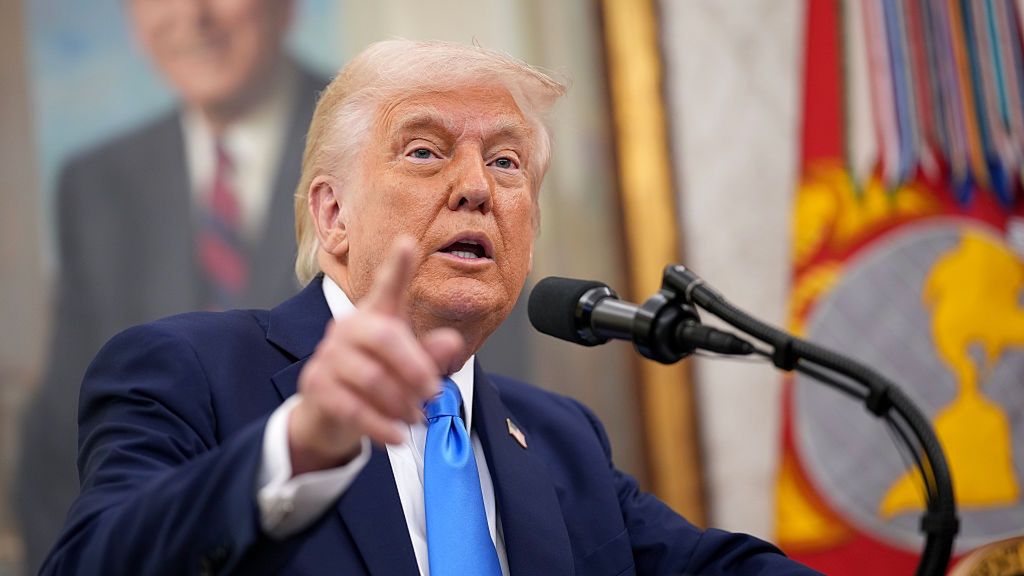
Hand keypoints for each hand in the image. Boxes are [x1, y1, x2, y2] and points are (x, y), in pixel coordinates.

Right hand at [287, 238, 464, 474]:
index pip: (387, 287)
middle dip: (415, 367)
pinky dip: (380, 426)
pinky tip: (397, 437)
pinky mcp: (316, 385)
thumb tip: (452, 341)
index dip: (397, 266)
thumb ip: (430, 355)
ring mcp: (328, 355)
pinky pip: (352, 407)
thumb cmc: (378, 380)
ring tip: (417, 418)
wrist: (331, 415)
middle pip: (385, 337)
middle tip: (435, 392)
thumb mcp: (408, 368)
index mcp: (375, 316)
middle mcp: (348, 327)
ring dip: (400, 403)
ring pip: (371, 377)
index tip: (408, 242)